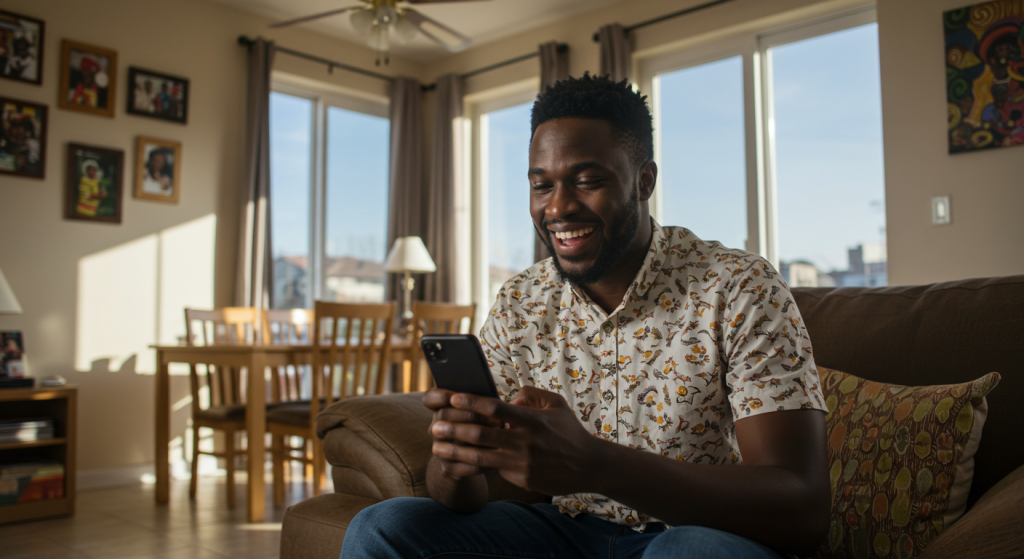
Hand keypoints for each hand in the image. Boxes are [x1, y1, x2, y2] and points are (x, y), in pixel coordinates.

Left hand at [430, 386, 599, 494]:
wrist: (589, 466)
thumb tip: (506, 399)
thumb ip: (529, 395)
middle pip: (481, 434)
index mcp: (532, 419)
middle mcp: (524, 441)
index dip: (472, 402)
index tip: (452, 398)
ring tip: (436, 448)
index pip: (496, 409)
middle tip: (435, 426)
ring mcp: (522, 463)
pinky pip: (494, 469)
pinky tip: (456, 463)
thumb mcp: (555, 404)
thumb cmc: (569, 431)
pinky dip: (474, 465)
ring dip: (455, 452)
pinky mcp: (521, 479)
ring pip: (480, 457)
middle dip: (454, 429)